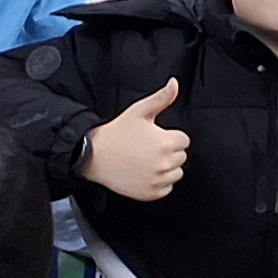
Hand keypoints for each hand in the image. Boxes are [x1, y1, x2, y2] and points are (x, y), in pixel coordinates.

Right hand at [83, 79, 188, 199]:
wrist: (94, 155)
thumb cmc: (117, 132)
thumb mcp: (139, 111)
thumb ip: (161, 98)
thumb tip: (175, 83)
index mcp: (165, 142)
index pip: (184, 141)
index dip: (170, 137)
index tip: (155, 137)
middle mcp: (164, 163)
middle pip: (181, 157)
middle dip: (169, 152)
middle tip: (148, 148)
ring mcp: (157, 180)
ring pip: (176, 174)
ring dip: (166, 168)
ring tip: (146, 160)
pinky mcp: (151, 193)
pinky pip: (166, 188)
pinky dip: (159, 183)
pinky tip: (144, 173)